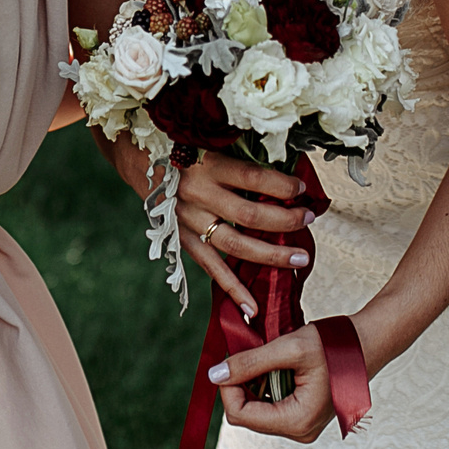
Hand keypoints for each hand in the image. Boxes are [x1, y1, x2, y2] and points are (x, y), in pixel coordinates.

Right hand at [177, 150, 313, 320]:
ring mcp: (189, 221)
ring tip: (300, 258)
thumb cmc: (182, 144)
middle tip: (308, 219)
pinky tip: (253, 308)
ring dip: (271, 255)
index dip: (282, 186)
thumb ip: (241, 155)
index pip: (253, 178)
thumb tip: (284, 171)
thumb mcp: (209, 139)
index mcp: (207, 165)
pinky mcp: (182, 239)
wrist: (139, 159)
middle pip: (249, 215)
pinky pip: (210, 267)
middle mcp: (198, 194)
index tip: (301, 189)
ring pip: (235, 245)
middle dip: (285, 221)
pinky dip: (232, 289)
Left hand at [210, 322, 339, 443]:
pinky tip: (277, 367)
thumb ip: (250, 363)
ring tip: (269, 359)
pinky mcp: (303, 417)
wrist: (367, 345)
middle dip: (241, 385)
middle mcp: (300, 431)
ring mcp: (302, 426)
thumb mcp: (289, 349)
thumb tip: (215, 375)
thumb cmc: (336, 345)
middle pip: (247, 415)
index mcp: (297, 421)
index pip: (240, 416)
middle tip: (249, 355)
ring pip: (257, 410)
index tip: (229, 361)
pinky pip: (271, 406)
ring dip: (254, 384)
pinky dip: (266, 385)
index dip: (228, 388)